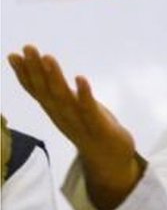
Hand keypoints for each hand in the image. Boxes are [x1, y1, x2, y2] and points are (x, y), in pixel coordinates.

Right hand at [8, 45, 142, 209]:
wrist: (110, 161)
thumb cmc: (89, 129)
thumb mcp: (69, 109)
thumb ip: (57, 93)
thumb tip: (44, 72)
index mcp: (55, 111)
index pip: (36, 90)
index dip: (23, 74)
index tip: (13, 55)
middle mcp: (62, 116)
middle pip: (46, 91)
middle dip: (35, 69)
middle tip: (27, 48)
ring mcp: (79, 121)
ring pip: (64, 98)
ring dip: (55, 77)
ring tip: (48, 57)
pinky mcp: (99, 126)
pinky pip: (89, 109)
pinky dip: (84, 94)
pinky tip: (80, 78)